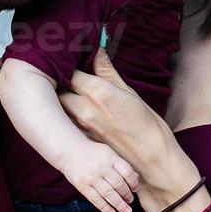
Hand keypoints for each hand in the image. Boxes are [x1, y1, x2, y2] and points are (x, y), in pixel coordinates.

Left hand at [57, 48, 197, 204]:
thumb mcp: (130, 93)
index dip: (70, 64)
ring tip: (75, 93)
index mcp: (97, 92)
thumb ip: (108, 71)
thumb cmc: (147, 126)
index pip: (71, 71)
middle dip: (62, 81)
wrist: (151, 162)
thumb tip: (98, 49)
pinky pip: (67, 121)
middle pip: (58, 88)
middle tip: (71, 76)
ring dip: (64, 97)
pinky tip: (80, 112)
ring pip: (60, 106)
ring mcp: (80, 126)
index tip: (74, 60)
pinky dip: (68, 113)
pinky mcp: (81, 139)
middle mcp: (83, 109)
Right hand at [57, 140, 139, 211]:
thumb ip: (122, 165)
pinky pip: (96, 199)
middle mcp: (102, 168)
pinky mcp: (82, 186)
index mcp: (110, 157)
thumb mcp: (109, 153)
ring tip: (126, 210)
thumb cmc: (93, 153)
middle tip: (130, 200)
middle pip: (119, 185)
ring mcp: (91, 177)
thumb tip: (136, 178)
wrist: (70, 152)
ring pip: (109, 194)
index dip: (133, 183)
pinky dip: (105, 207)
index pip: (127, 172)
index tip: (135, 189)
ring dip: (119, 204)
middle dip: (127, 195)